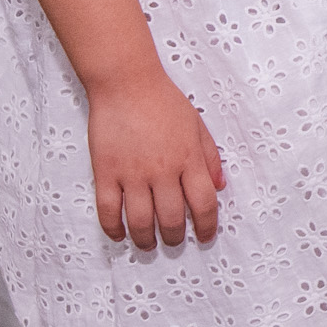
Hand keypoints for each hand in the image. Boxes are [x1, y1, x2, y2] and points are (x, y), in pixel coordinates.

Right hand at [85, 69, 224, 247]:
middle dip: (175, 237)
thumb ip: (210, 156)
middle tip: (173, 241)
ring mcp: (133, 173)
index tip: (205, 237)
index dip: (207, 226)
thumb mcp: (197, 125)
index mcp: (189, 159)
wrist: (126, 82)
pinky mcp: (106, 172)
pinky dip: (113, 228)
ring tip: (148, 244)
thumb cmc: (163, 100)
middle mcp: (163, 170)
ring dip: (146, 239)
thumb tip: (220, 186)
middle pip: (172, 219)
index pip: (204, 204)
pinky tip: (119, 234)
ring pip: (141, 221)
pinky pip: (109, 210)